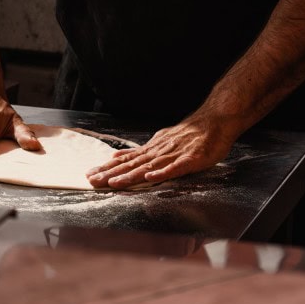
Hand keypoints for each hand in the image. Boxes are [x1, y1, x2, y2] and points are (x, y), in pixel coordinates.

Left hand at [85, 111, 238, 188]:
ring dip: (130, 176)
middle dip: (111, 174)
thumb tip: (117, 156)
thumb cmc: (190, 134)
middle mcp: (158, 152)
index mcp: (152, 150)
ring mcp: (174, 155)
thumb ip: (141, 152)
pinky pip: (175, 167)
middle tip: (92, 181)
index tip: (90, 175)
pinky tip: (150, 178)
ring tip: (113, 183)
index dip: (107, 169)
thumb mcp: (160, 140)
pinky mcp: (191, 159)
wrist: (214, 121)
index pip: (125, 161)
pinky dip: (162, 172)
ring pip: (148, 168)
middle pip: (132, 165)